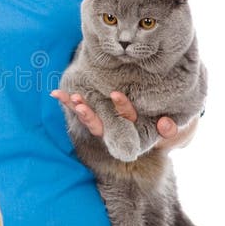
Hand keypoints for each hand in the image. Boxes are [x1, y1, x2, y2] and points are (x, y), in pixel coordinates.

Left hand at [50, 90, 195, 149]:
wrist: (152, 129)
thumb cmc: (161, 126)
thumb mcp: (167, 130)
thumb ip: (168, 129)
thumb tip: (165, 124)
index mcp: (132, 132)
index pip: (126, 120)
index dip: (121, 108)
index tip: (116, 95)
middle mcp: (115, 130)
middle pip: (100, 125)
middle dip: (89, 115)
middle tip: (79, 104)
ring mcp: (103, 124)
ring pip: (87, 118)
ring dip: (75, 108)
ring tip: (65, 96)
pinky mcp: (95, 116)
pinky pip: (80, 109)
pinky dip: (68, 102)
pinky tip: (55, 93)